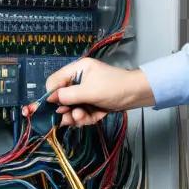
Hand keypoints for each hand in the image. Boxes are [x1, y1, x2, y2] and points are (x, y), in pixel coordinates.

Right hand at [21, 57, 154, 126]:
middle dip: (65, 109)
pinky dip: (86, 118)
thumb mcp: (89, 91)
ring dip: (75, 116)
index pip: (55, 81)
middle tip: (67, 118)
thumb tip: (50, 98)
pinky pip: (83, 113)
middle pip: (62, 97)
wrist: (138, 95)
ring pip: (72, 108)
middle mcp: (80, 80)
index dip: (51, 95)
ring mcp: (87, 93)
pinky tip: (91, 118)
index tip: (50, 107)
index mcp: (77, 70)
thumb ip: (68, 95)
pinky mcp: (93, 104)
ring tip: (82, 118)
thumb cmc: (115, 87)